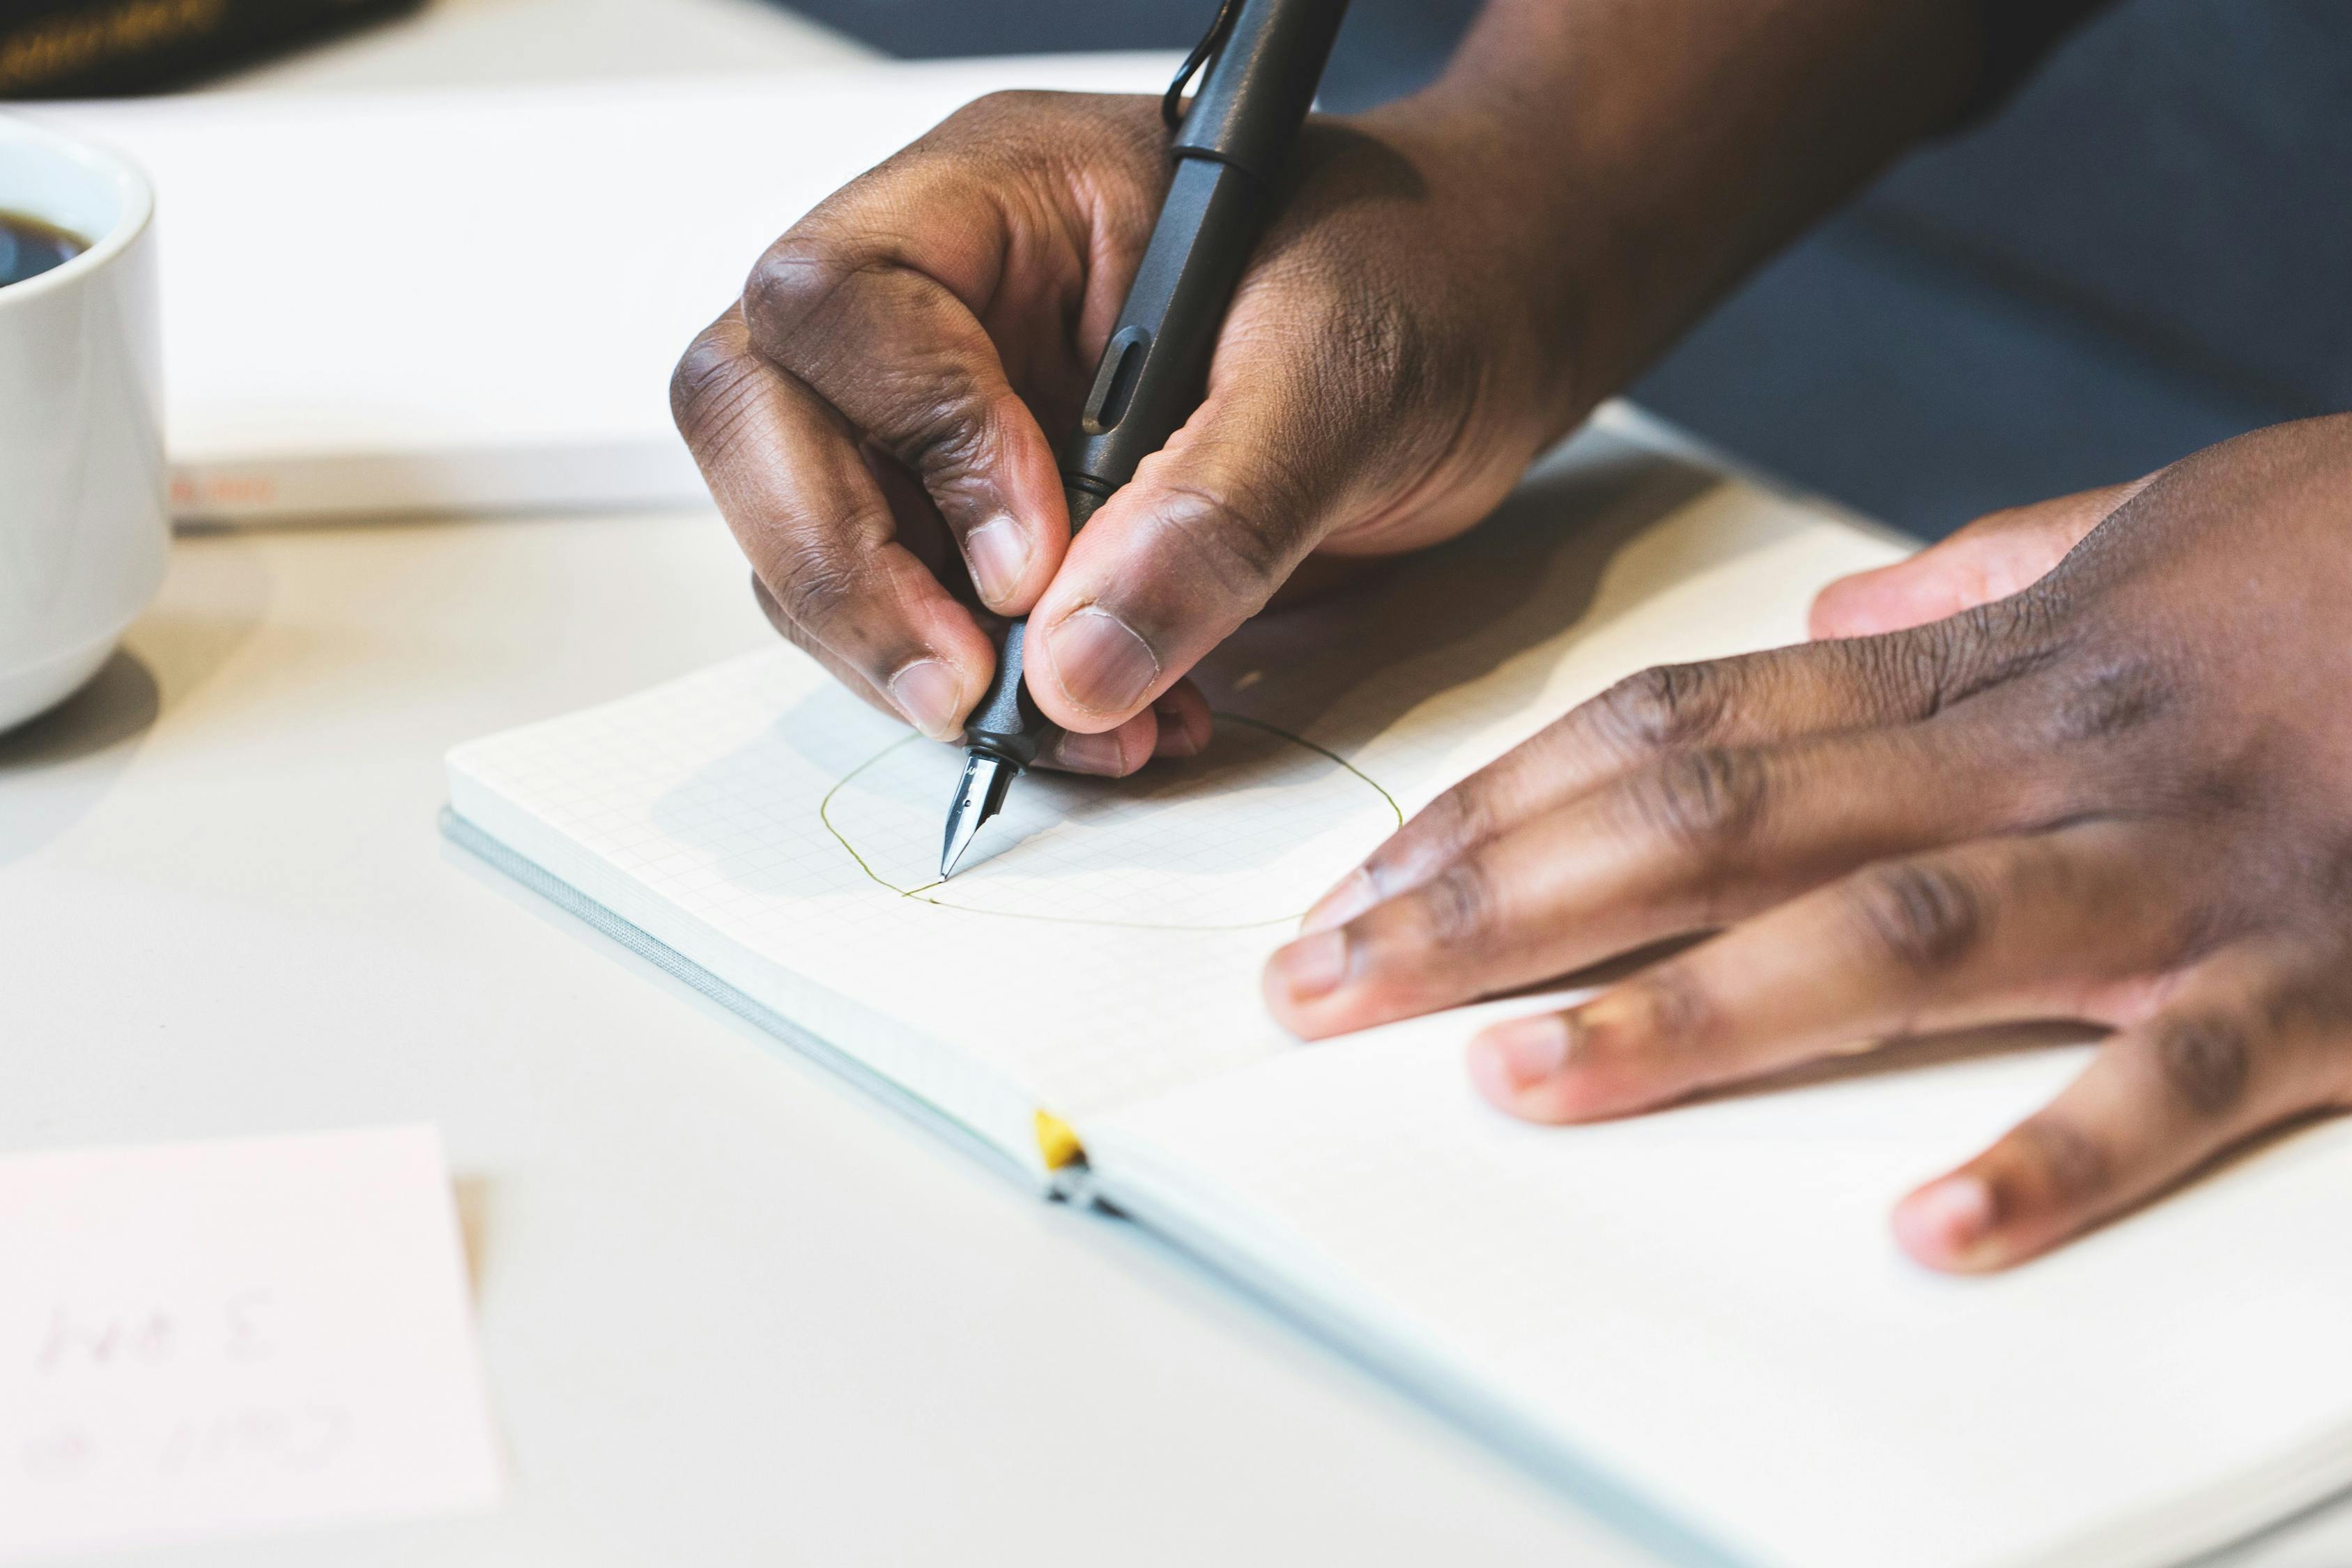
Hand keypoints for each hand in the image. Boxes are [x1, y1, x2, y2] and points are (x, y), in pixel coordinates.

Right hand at [671, 89, 1578, 773]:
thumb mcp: (1349, 369)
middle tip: (969, 694)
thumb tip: (1076, 667)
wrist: (1489, 320)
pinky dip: (995, 696)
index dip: (912, 440)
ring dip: (920, 665)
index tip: (1036, 562)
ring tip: (1091, 731)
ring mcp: (952, 412)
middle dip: (845, 577)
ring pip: (817, 541)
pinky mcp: (991, 516)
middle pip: (760, 419)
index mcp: (1001, 195)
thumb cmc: (1428, 276)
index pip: (837, 301)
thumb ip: (1217, 510)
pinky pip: (919, 616)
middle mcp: (942, 297)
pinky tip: (1115, 722)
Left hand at [1265, 415, 2351, 1272]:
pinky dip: (2056, 1152)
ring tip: (1519, 1074)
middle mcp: (2045, 759)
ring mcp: (2179, 871)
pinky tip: (1927, 1230)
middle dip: (1503, 905)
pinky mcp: (2326, 980)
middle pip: (1715, 825)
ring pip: (1887, 939)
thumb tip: (1840, 619)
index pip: (1681, 732)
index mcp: (1988, 667)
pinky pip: (2173, 1079)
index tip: (1369, 878)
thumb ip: (1980, 581)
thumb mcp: (2152, 526)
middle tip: (1335, 984)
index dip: (1504, 805)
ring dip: (1689, 1012)